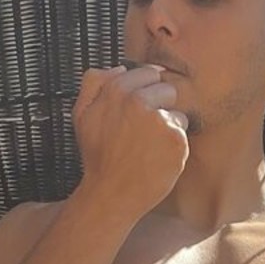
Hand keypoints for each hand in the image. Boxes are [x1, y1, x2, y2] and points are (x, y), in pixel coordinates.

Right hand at [73, 63, 188, 220]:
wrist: (111, 195)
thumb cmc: (98, 159)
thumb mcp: (82, 115)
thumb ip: (94, 84)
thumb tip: (119, 68)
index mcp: (117, 90)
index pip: (147, 74)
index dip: (145, 93)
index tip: (141, 110)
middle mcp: (139, 101)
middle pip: (166, 89)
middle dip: (160, 106)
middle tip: (144, 132)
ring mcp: (159, 120)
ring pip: (176, 112)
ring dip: (168, 127)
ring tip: (149, 147)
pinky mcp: (176, 139)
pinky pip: (183, 132)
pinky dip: (174, 146)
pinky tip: (157, 157)